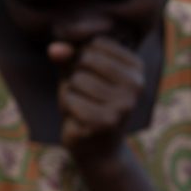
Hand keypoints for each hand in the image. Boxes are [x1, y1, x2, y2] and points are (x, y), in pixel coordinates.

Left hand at [48, 37, 146, 162]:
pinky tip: (79, 118)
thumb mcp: (77, 72)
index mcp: (136, 67)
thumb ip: (67, 55)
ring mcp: (124, 104)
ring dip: (70, 93)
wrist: (97, 147)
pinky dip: (67, 107)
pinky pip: (70, 100)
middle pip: (85, 59)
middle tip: (85, 94)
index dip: (80, 58)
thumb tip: (54, 49)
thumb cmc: (87, 101)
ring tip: (83, 106)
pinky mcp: (106, 122)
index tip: (92, 77)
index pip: (95, 43)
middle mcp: (136, 84)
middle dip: (74, 75)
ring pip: (76, 80)